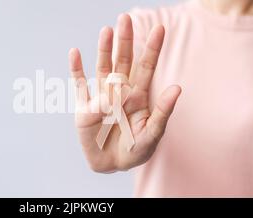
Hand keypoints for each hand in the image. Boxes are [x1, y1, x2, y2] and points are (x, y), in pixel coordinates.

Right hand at [68, 14, 181, 172]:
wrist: (111, 165)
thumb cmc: (135, 151)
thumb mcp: (153, 133)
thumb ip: (162, 111)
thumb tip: (177, 87)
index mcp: (138, 96)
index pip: (146, 67)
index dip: (152, 48)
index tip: (160, 28)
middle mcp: (120, 91)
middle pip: (123, 61)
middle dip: (125, 41)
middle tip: (125, 19)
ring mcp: (101, 97)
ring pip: (102, 68)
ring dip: (103, 50)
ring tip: (106, 31)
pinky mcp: (84, 108)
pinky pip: (79, 85)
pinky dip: (76, 69)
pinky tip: (75, 52)